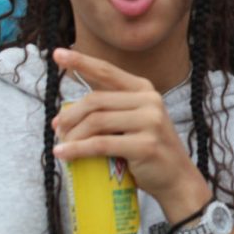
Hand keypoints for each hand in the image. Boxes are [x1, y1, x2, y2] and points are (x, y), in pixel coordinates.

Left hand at [50, 48, 210, 218]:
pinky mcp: (145, 145)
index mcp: (145, 90)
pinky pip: (101, 144)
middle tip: (56, 128)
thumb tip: (63, 115)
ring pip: (96, 122)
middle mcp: (150, 101)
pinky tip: (62, 153)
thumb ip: (109, 111)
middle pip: (96, 100)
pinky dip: (77, 149)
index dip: (81, 62)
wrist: (177, 179)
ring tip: (61, 144)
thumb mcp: (133, 122)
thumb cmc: (148, 150)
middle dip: (70, 115)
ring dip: (72, 135)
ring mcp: (150, 122)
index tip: (57, 54)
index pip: (107, 72)